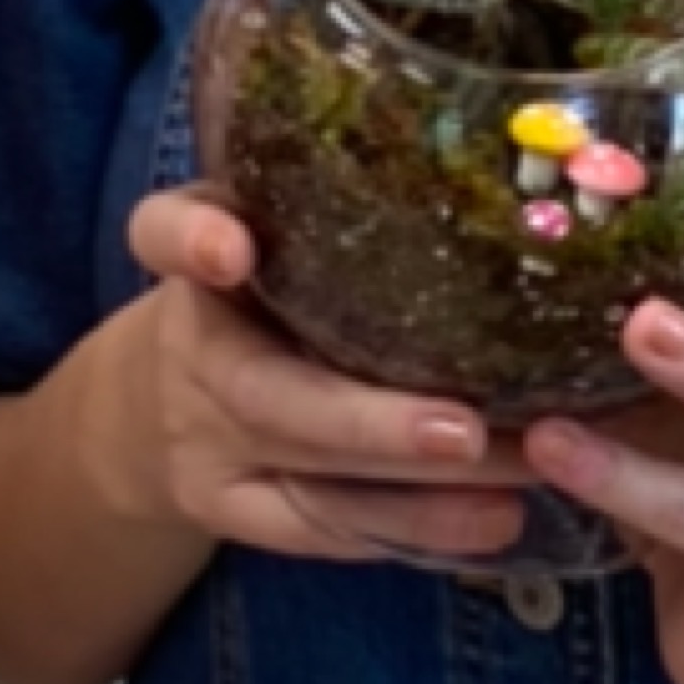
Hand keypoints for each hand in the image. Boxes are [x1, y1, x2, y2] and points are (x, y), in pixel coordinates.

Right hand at [115, 187, 538, 562]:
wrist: (158, 409)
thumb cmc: (257, 290)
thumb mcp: (266, 223)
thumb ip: (330, 194)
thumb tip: (502, 151)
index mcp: (197, 259)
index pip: (164, 233)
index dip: (192, 240)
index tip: (229, 248)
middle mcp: (193, 354)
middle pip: (265, 396)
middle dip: (367, 422)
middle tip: (464, 431)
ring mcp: (209, 446)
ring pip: (308, 482)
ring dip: (419, 492)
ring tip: (524, 474)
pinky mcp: (235, 512)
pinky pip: (322, 533)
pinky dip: (412, 532)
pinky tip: (498, 519)